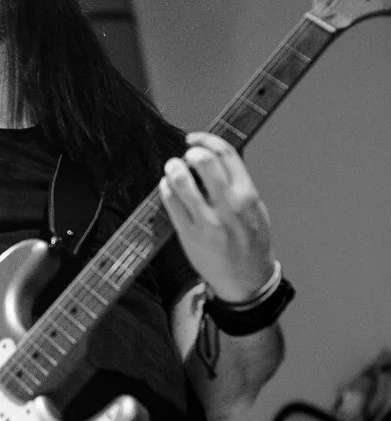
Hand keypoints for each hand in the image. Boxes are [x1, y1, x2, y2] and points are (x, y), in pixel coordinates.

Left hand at [159, 132, 275, 300]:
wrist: (247, 281)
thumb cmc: (250, 240)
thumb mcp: (255, 209)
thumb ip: (237, 184)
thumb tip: (212, 157)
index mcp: (248, 195)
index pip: (226, 154)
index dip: (206, 140)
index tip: (194, 139)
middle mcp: (229, 206)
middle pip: (203, 162)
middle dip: (190, 153)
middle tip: (185, 157)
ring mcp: (208, 222)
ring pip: (182, 181)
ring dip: (173, 168)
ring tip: (172, 168)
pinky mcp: (189, 235)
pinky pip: (171, 203)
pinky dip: (165, 188)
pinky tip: (166, 186)